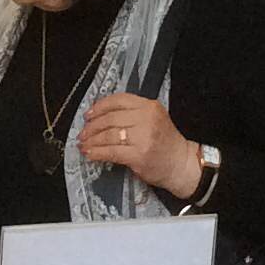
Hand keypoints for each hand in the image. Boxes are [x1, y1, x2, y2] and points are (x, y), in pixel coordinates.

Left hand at [78, 92, 200, 198]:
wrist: (181, 164)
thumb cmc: (165, 143)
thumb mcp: (153, 119)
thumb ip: (132, 114)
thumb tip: (99, 117)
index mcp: (150, 106)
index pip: (119, 100)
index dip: (100, 107)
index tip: (89, 115)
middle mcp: (147, 118)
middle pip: (111, 118)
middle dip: (92, 127)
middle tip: (83, 133)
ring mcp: (144, 137)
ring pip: (109, 135)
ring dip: (92, 140)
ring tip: (84, 144)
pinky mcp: (139, 155)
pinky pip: (111, 152)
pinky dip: (97, 153)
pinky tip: (90, 154)